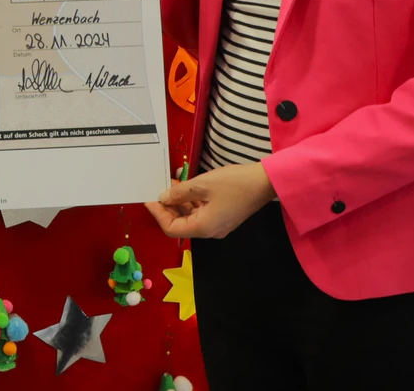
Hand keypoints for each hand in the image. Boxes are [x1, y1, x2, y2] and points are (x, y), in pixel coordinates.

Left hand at [145, 163, 276, 239]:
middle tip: (159, 188)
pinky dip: (190, 202)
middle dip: (167, 207)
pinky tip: (186, 187)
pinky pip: (200, 213)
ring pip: (190, 218)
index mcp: (203, 227)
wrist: (265, 182)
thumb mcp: (201, 185)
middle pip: (180, 224)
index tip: (149, 198)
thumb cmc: (234, 183)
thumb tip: (163, 198)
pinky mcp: (223, 217)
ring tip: (172, 184)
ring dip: (178, 203)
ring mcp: (217, 225)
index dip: (158, 214)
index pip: (171, 229)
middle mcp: (210, 231)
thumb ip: (179, 193)